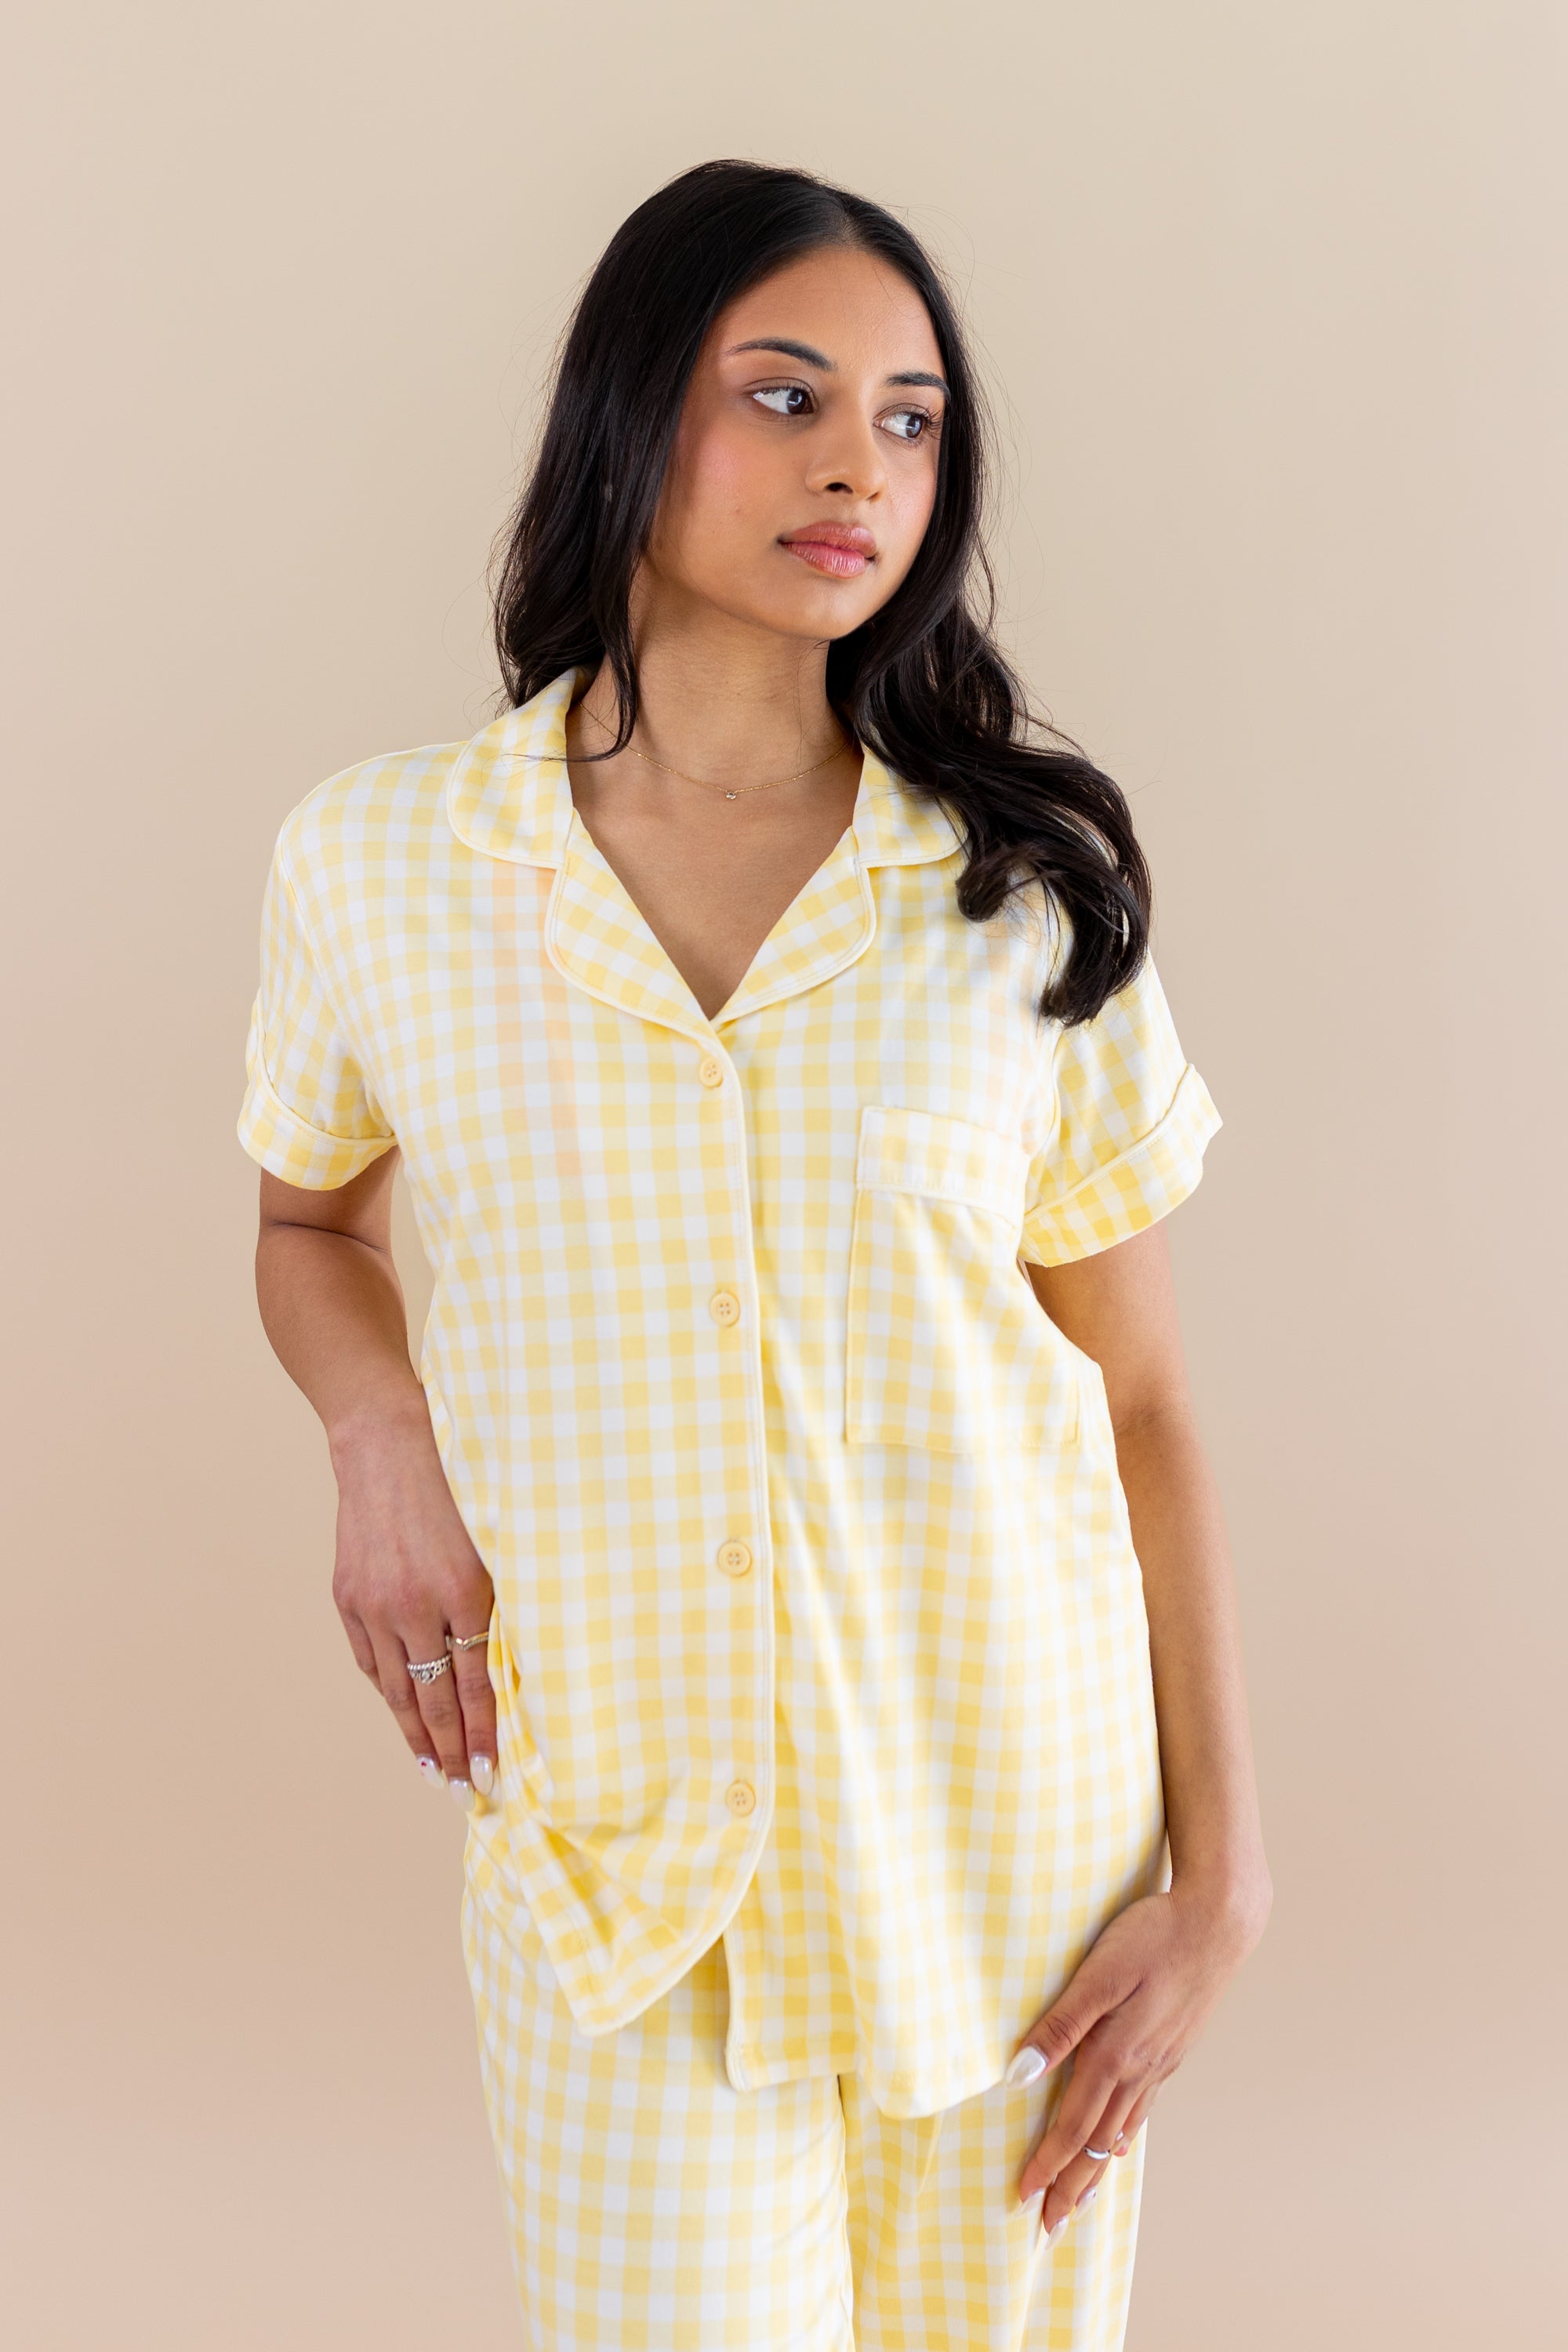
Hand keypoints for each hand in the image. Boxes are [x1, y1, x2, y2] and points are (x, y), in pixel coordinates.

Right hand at [327, 1400, 497, 1807]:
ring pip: (397, 1689)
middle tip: (463, 1791)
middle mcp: (414, 1605)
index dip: (485, 1734)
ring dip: (415, 1735)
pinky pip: (370, 1660)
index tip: (493, 1773)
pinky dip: (388, 1691)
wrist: (386, 1440)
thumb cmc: (457, 1481)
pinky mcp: (348, 1596)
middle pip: (434, 1699)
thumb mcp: (495, 1536)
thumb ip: (502, 1599)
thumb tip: (515, 1664)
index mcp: (463, 1589)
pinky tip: (401, 1714)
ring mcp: (375, 1604)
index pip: (477, 1684)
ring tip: (431, 1772)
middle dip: (450, 1752)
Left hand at [1013, 1873, 1269, 2235]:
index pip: (1074, 2123)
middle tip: (1049, 2229)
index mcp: (1116, 2052)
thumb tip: (1018, 2074)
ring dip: (1097, 2168)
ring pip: (1123, 2129)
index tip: (1024, 2197)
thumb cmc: (1153, 1935)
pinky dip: (1126, 2135)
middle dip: (1072, 2186)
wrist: (1219, 1919)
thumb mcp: (1098, 1971)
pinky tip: (1121, 2142)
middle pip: (1098, 2141)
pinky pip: (1144, 2106)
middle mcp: (1140, 2067)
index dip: (1047, 2162)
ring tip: (1080, 2201)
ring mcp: (1161, 2060)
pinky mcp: (1175, 2047)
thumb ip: (1059, 2023)